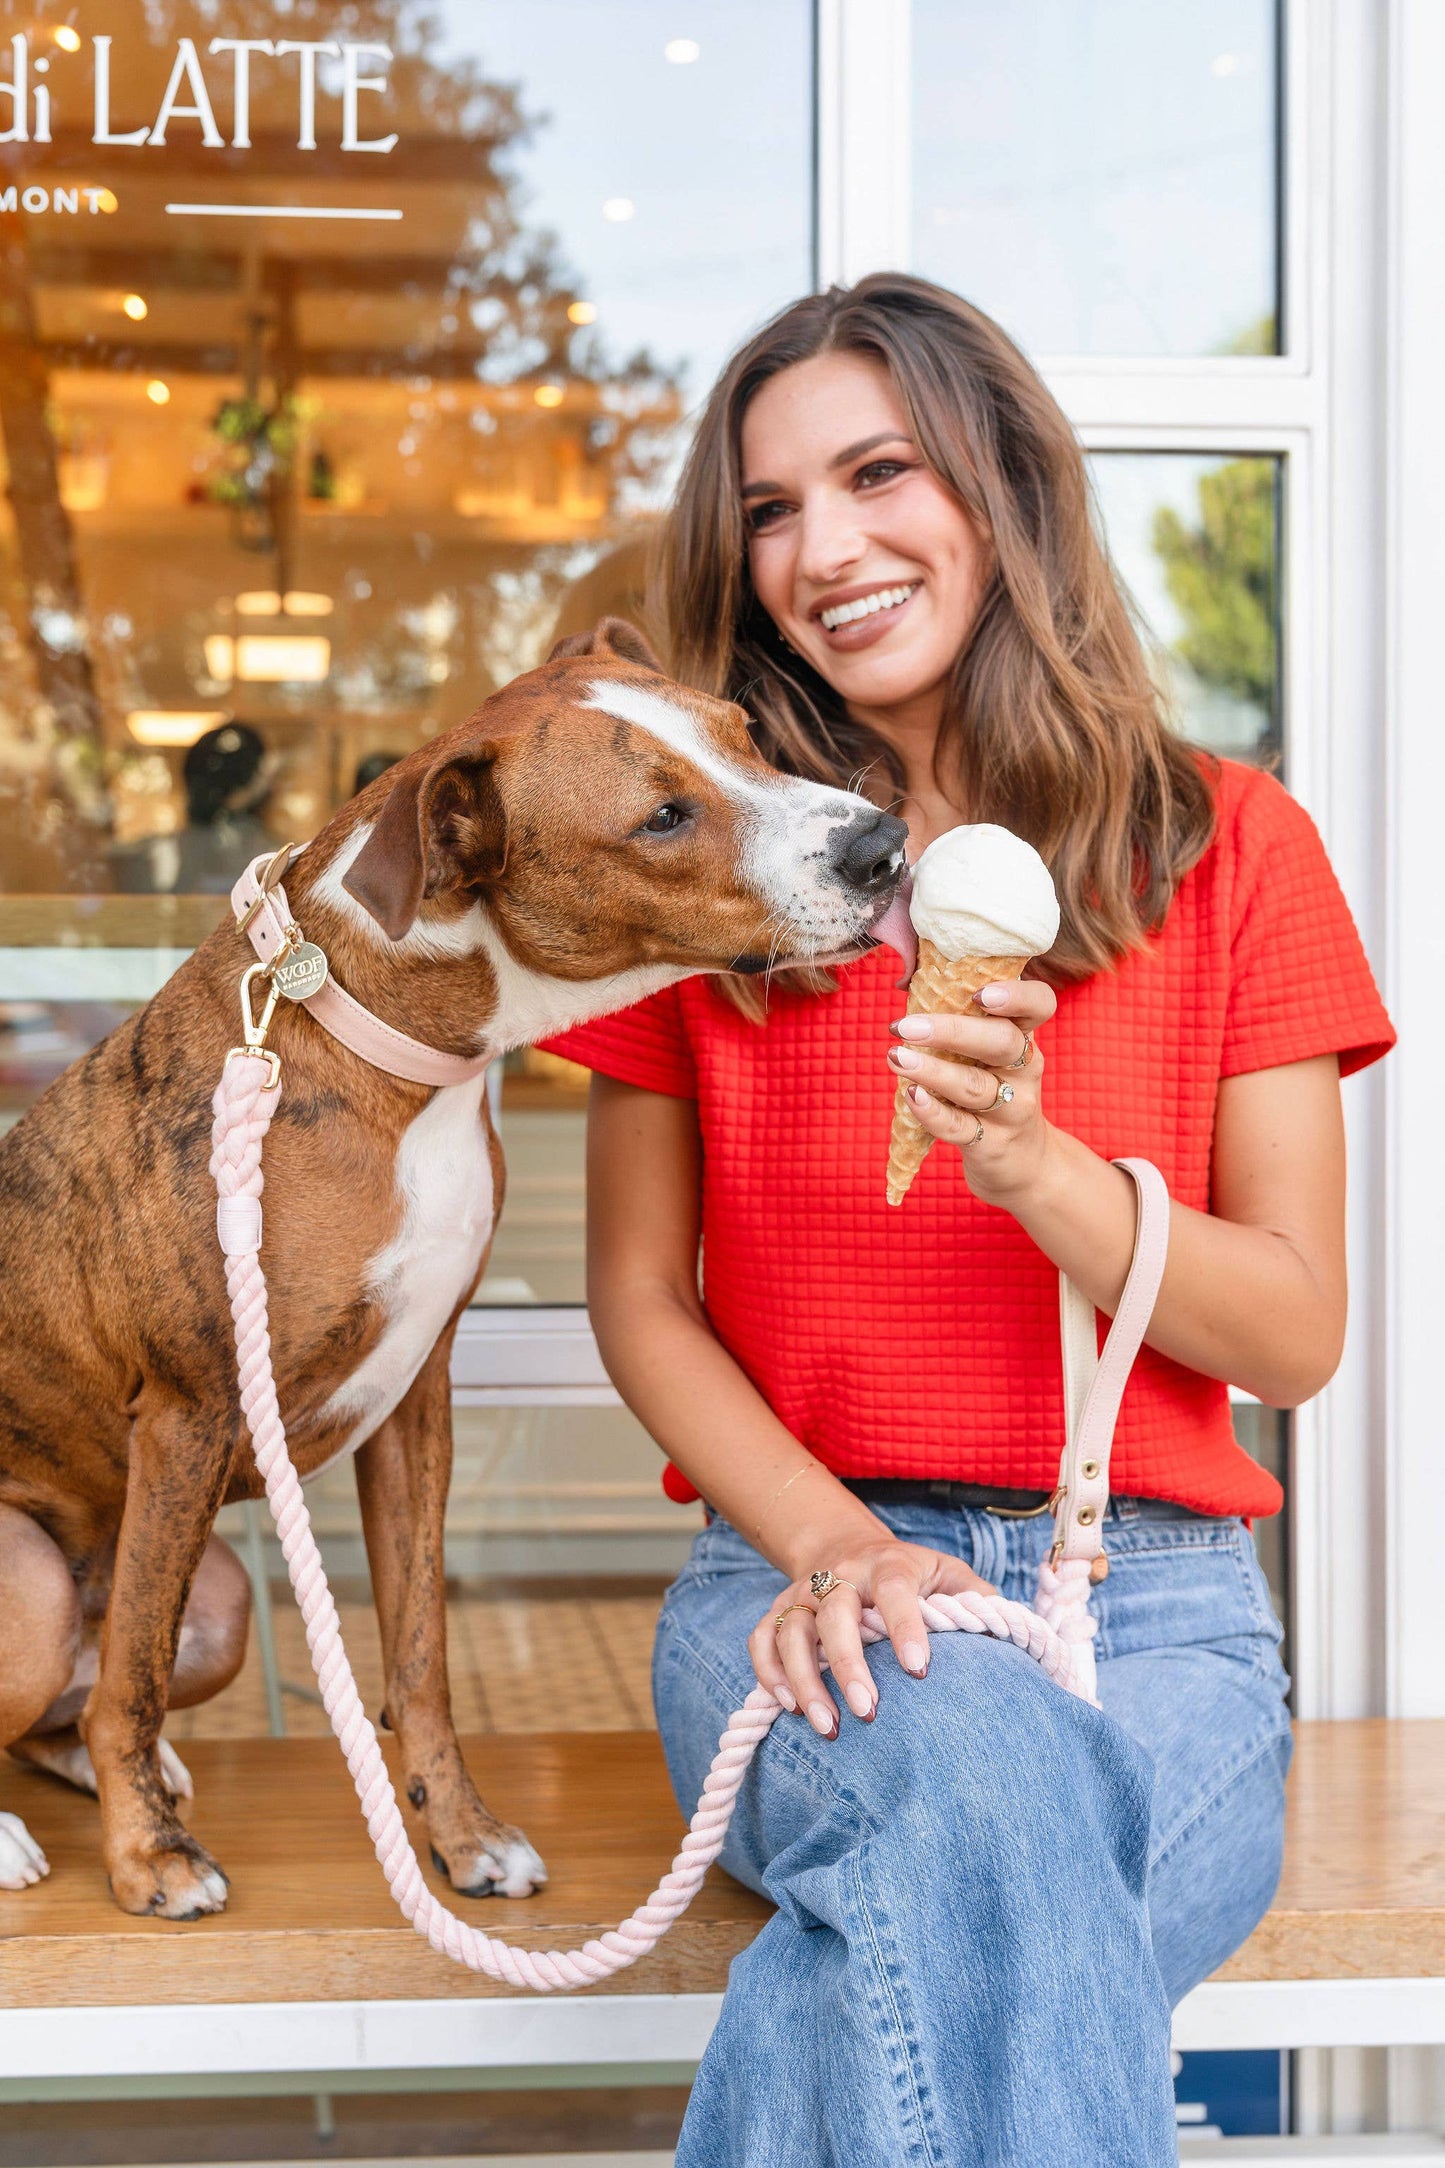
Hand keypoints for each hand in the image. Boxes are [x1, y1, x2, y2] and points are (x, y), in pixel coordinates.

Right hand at [748, 1538, 994, 1736]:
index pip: (896, 1591)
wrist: (849, 1547)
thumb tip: (1010, 1633)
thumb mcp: (949, 1574)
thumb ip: (977, 1600)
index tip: (919, 1672)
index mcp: (890, 1564)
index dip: (905, 1628)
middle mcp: (842, 1574)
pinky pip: (762, 1640)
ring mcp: (803, 1592)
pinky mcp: (779, 1611)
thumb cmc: (912, 1575)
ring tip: (827, 1726)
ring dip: (804, 1679)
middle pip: (836, 1613)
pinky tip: (788, 1708)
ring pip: (792, 1631)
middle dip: (849, 1664)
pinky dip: (768, 1674)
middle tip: (867, 1711)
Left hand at [886, 975, 1057, 1205]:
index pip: (1039, 1005)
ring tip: (896, 1057)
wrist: (1024, 1164)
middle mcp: (1024, 1071)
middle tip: (907, 1025)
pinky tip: (911, 1096)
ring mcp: (1011, 1110)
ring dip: (932, 1070)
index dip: (1017, 995)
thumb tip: (906, 983)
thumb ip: (962, 1021)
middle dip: (953, 1030)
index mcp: (1024, 1039)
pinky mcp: (992, 1145)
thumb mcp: (990, 1058)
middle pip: (1001, 1043)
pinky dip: (933, 1112)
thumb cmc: (992, 1093)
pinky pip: (960, 1127)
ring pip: (975, 1086)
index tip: (980, 993)